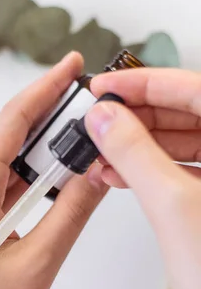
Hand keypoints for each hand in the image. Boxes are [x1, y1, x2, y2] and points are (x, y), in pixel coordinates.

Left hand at [0, 52, 106, 288]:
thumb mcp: (35, 266)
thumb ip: (69, 214)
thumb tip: (96, 172)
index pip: (11, 123)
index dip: (45, 88)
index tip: (73, 65)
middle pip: (8, 139)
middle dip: (50, 120)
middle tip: (90, 110)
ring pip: (6, 166)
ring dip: (42, 156)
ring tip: (81, 146)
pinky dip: (28, 183)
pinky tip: (55, 184)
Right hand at [85, 68, 200, 288]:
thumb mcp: (172, 205)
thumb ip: (135, 153)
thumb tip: (105, 119)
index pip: (195, 90)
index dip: (145, 83)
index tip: (106, 87)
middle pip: (188, 112)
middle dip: (137, 116)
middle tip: (98, 118)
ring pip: (183, 142)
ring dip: (138, 145)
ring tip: (100, 149)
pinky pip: (182, 171)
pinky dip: (148, 170)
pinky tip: (117, 173)